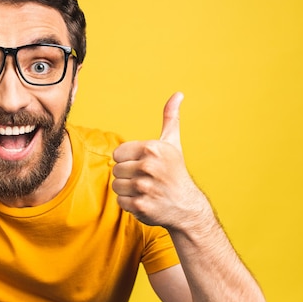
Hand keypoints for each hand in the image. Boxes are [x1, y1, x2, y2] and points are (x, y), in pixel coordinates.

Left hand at [112, 92, 210, 229]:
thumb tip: (178, 94)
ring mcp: (144, 187)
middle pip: (115, 170)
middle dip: (128, 176)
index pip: (117, 154)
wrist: (187, 207)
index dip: (128, 161)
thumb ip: (170, 118)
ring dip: (128, 191)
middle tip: (147, 180)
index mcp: (152, 148)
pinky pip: (120, 202)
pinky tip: (145, 202)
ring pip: (116, 186)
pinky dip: (130, 205)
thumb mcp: (172, 144)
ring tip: (145, 191)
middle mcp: (148, 166)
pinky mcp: (141, 206)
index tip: (144, 165)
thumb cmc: (175, 172)